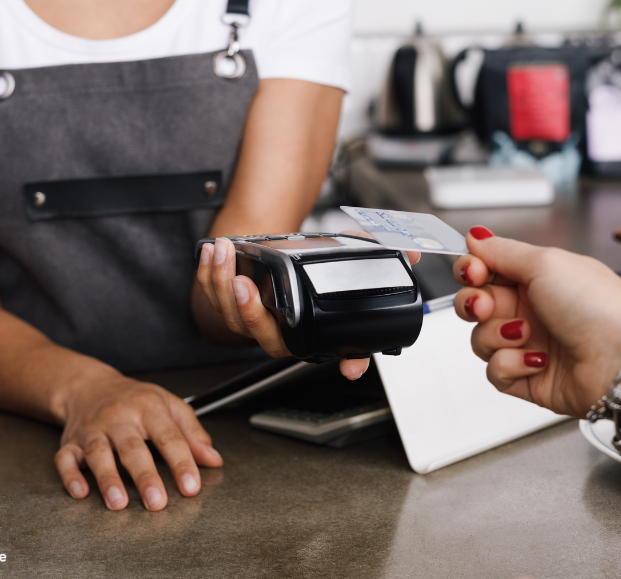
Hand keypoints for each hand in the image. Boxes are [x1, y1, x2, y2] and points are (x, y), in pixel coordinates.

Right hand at [54, 373, 221, 510]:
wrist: (90, 386)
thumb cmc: (136, 399)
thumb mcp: (170, 406)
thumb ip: (193, 433)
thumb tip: (214, 460)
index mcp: (148, 408)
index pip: (169, 436)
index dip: (181, 463)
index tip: (191, 487)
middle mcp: (119, 418)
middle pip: (132, 448)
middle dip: (145, 476)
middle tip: (157, 502)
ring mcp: (92, 430)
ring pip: (98, 453)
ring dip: (107, 479)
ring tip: (119, 503)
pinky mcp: (70, 442)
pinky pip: (65, 458)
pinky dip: (70, 475)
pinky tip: (80, 492)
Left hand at [195, 231, 419, 379]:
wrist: (271, 260)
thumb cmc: (305, 267)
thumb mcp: (343, 258)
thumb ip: (375, 253)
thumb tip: (413, 255)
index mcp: (311, 332)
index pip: (334, 353)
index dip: (348, 361)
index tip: (351, 367)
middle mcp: (281, 334)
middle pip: (263, 334)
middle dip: (249, 311)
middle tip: (245, 285)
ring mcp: (251, 324)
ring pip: (230, 315)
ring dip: (221, 284)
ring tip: (224, 252)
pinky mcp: (225, 307)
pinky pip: (211, 297)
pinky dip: (207, 275)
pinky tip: (212, 253)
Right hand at [452, 227, 620, 416]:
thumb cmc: (598, 307)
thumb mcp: (546, 263)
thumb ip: (502, 251)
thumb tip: (475, 236)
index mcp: (537, 277)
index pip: (486, 269)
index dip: (471, 269)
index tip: (473, 271)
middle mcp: (531, 308)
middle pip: (476, 303)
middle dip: (473, 303)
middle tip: (485, 305)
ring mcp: (529, 344)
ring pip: (481, 338)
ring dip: (497, 335)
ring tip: (526, 334)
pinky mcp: (528, 377)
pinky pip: (495, 371)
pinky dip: (511, 365)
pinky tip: (538, 361)